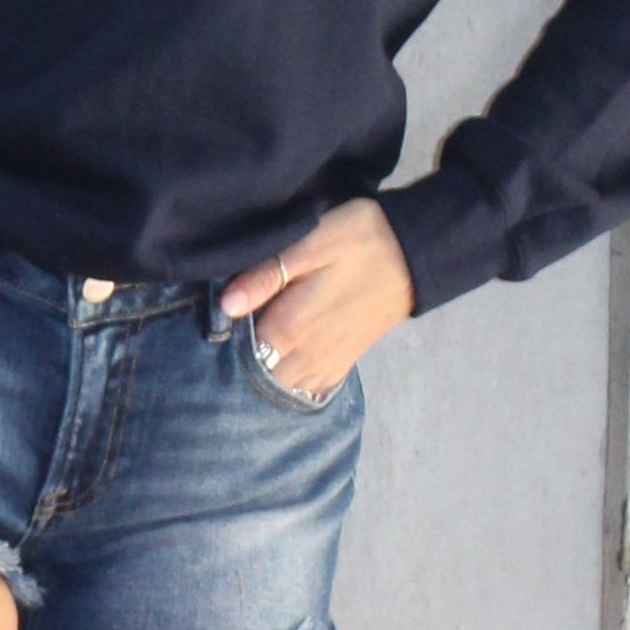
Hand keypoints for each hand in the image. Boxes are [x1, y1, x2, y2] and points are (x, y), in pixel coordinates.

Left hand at [218, 197, 414, 397]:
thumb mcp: (310, 243)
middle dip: (237, 359)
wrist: (414, 254)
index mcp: (291, 327)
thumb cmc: (358, 241)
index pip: (235, 349)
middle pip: (254, 376)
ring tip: (255, 342)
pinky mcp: (340, 366)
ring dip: (262, 371)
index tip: (215, 317)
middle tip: (231, 330)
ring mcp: (325, 366)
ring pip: (278, 387)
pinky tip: (281, 358)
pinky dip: (287, 380)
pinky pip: (304, 389)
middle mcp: (305, 358)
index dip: (219, 336)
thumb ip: (265, 276)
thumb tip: (226, 306)